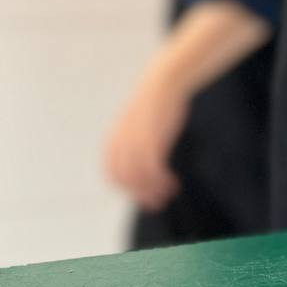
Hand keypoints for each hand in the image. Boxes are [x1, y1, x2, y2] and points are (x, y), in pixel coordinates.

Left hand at [104, 79, 188, 211]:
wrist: (163, 84)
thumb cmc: (155, 103)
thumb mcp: (138, 123)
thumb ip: (134, 140)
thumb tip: (142, 156)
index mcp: (113, 141)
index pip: (112, 175)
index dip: (127, 189)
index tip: (143, 195)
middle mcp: (120, 145)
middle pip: (126, 180)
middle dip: (141, 194)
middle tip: (158, 202)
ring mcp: (135, 144)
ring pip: (140, 179)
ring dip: (154, 191)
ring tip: (168, 194)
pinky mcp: (151, 142)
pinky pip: (153, 171)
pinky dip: (162, 181)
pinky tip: (174, 182)